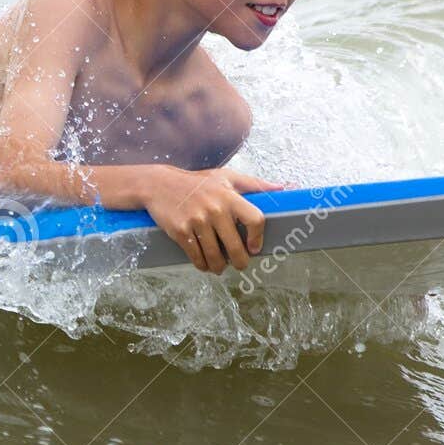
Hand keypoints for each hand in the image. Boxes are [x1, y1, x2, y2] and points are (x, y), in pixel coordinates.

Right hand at [141, 166, 286, 274]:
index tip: (254, 247)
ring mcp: (197, 222)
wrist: (159, 185)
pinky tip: (205, 263)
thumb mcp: (227, 177)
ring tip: (220, 266)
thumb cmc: (198, 182)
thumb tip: (284, 187)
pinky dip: (203, 265)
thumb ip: (255, 184)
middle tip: (240, 264)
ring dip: (219, 267)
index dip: (258, 238)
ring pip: (215, 257)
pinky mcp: (181, 232)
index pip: (255, 219)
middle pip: (236, 247)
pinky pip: (197, 257)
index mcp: (230, 196)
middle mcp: (215, 209)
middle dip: (240, 262)